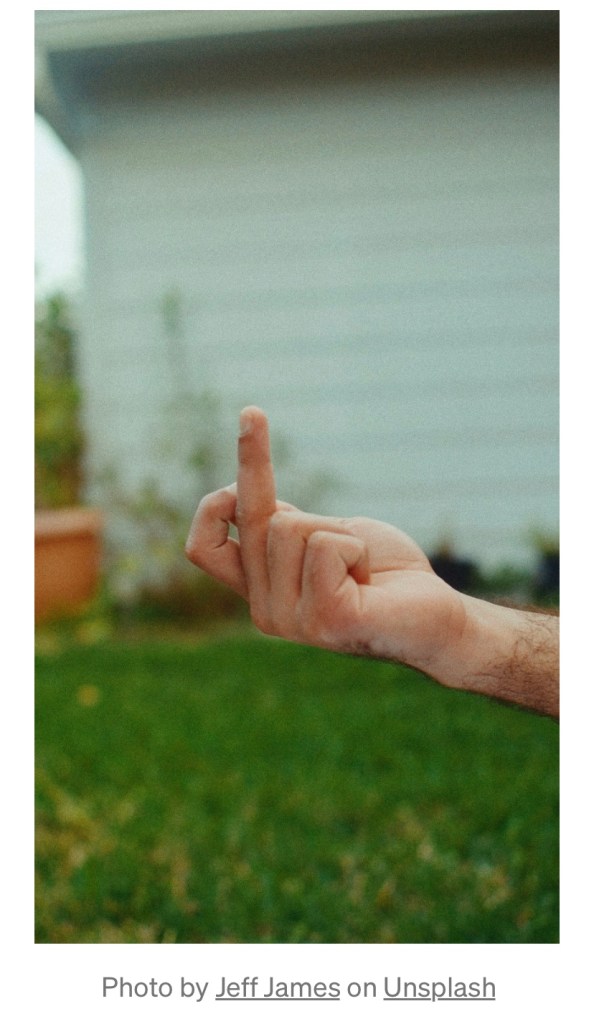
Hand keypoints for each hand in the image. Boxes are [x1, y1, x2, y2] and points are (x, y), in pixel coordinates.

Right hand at [185, 407, 467, 673]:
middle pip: (259, 519)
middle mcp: (265, 612)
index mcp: (258, 592)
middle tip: (347, 536)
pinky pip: (326, 546)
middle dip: (304, 506)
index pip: (203, 546)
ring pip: (291, 527)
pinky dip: (356, 548)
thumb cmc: (384, 573)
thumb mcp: (322, 534)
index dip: (212, 502)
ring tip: (360, 569)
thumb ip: (279, 524)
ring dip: (340, 533)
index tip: (251, 425)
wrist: (439, 618)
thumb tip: (236, 491)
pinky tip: (368, 582)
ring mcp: (291, 622)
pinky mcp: (326, 619)